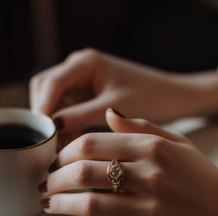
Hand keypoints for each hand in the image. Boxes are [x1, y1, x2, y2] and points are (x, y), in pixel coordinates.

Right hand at [30, 49, 217, 147]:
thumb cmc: (152, 98)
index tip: (41, 137)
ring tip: (63, 151)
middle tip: (50, 146)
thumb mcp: (114, 110)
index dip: (42, 111)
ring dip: (56, 125)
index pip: (49, 85)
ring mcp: (83, 81)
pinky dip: (68, 127)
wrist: (176, 98)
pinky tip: (74, 148)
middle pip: (44, 91)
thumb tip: (52, 130)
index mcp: (85, 63)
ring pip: (54, 103)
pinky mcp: (88, 95)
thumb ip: (81, 116)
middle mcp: (79, 68)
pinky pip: (68, 111)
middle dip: (45, 118)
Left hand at [41, 109, 217, 215]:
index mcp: (153, 148)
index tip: (55, 160)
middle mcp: (149, 176)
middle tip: (44, 183)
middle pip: (83, 172)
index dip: (64, 152)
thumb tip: (108, 115)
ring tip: (47, 203)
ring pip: (88, 204)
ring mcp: (148, 209)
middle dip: (54, 178)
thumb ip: (142, 127)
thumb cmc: (205, 178)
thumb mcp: (179, 143)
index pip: (91, 143)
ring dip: (59, 204)